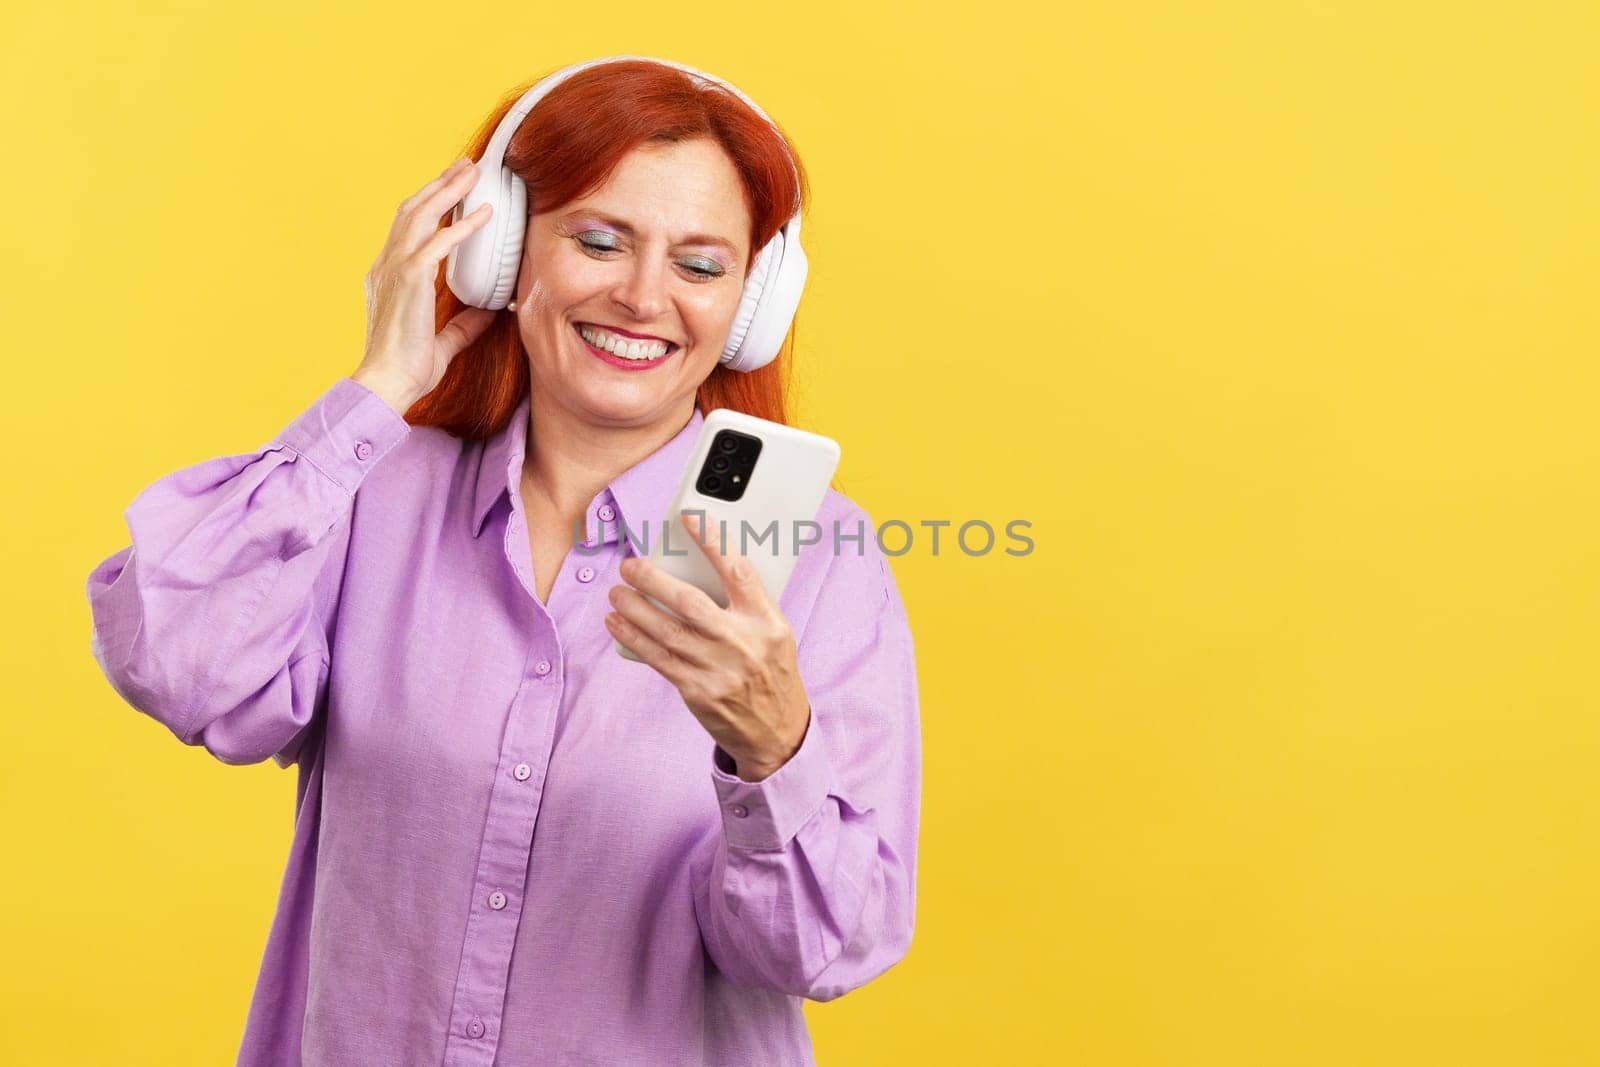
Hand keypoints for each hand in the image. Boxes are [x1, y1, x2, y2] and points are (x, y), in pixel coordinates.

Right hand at [352, 157, 498, 411]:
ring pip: (421, 214)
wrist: (387, 383)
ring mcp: (394, 268)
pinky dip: (463, 224)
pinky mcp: (410, 278)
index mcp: (388, 277)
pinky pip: (440, 242)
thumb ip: (463, 325)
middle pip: (412, 211)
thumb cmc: (408, 369)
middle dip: (438, 185)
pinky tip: (485, 213)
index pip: (408, 230)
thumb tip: (489, 313)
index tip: (450, 190)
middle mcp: (386, 265)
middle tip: (464, 166)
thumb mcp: (443, 343)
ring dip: (448, 190)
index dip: (429, 205)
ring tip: (472, 172)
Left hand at [605, 510, 810, 780]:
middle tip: (631, 564)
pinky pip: (657, 658)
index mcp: (766, 622)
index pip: (738, 572)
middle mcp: (742, 643)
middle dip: (654, 579)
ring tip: (616, 591)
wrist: (777, 732)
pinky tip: (616, 622)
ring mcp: (717, 669)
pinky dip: (632, 638)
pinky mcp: (696, 691)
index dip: (712, 542)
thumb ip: (747, 603)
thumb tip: (702, 568)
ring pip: (665, 630)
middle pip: (689, 601)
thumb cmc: (772, 673)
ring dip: (634, 607)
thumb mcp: (775, 634)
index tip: (690, 518)